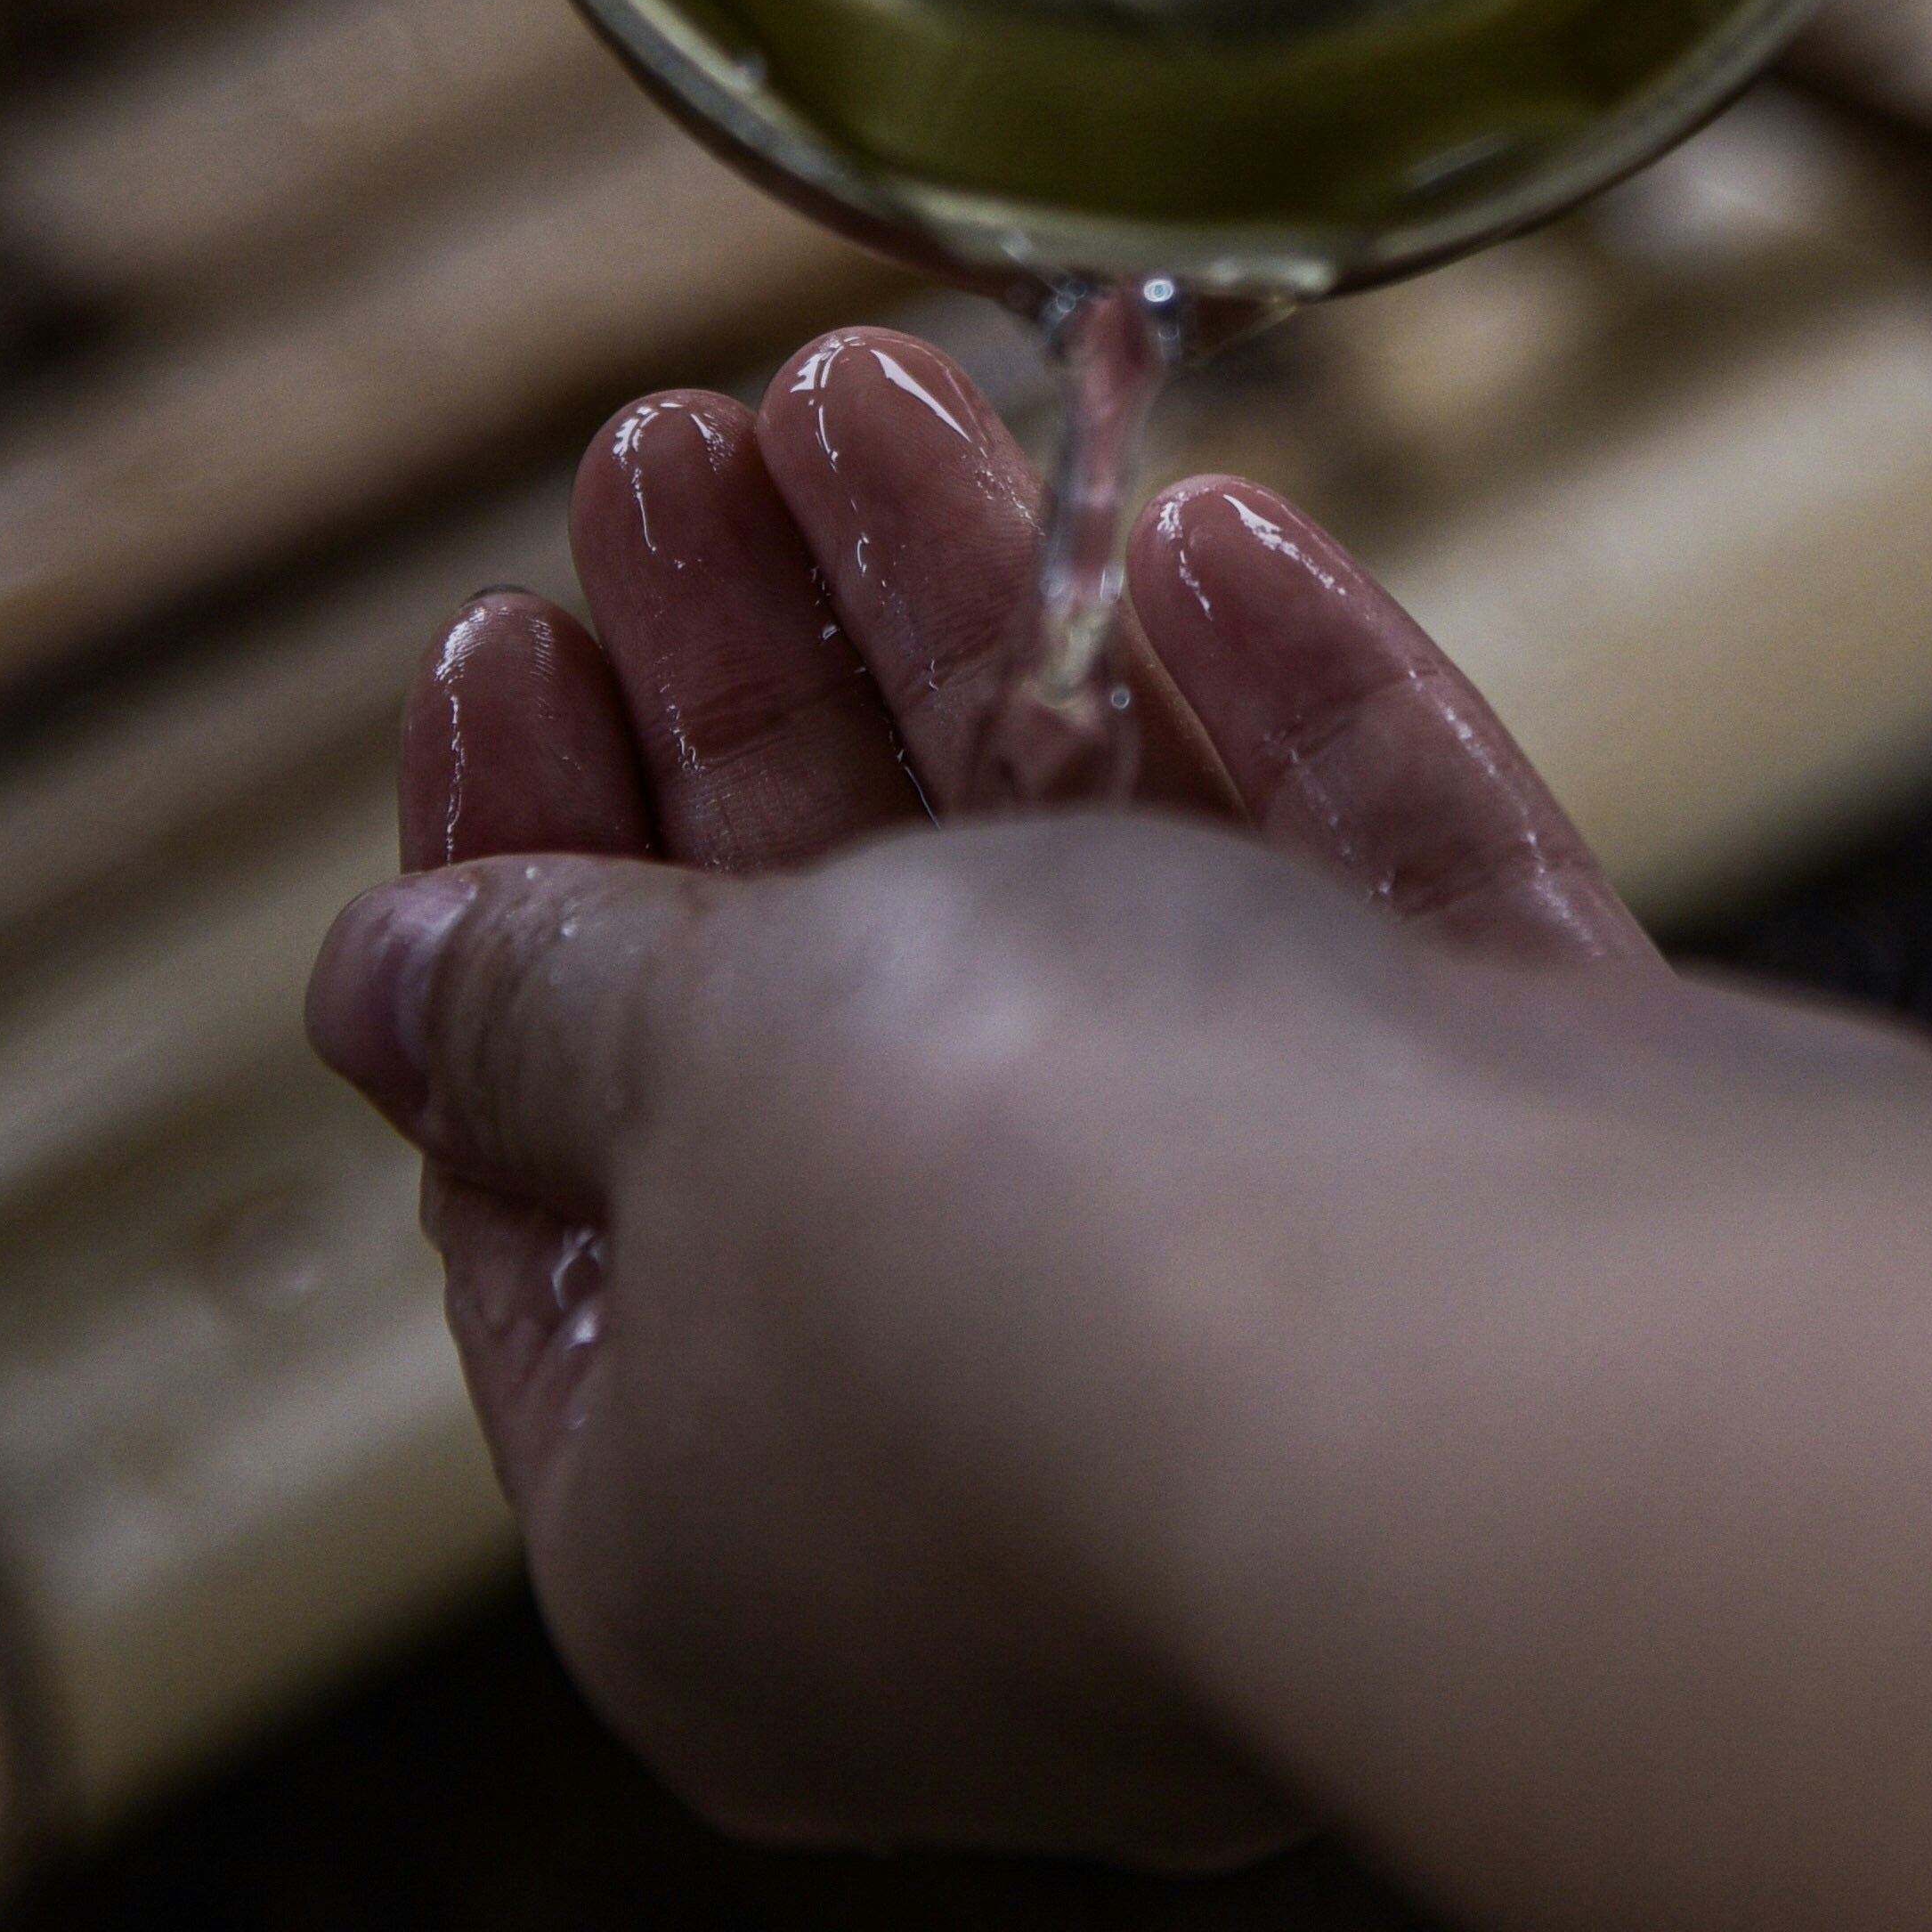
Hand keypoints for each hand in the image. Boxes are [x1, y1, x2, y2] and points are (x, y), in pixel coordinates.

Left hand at [311, 325, 1931, 1859]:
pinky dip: (1290, 733)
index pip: (561, 1171)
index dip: (519, 876)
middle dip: (753, 702)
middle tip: (674, 459)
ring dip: (983, 646)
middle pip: (832, 1034)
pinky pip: (1383, 942)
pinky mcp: (1538, 1225)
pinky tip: (1203, 535)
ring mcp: (1291, 1351)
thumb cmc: (1041, 1258)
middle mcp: (1004, 1471)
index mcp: (714, 1543)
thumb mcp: (696, 1063)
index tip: (508, 631)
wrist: (1526, 1370)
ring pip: (1117, 948)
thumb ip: (555, 997)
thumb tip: (392, 994)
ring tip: (871, 387)